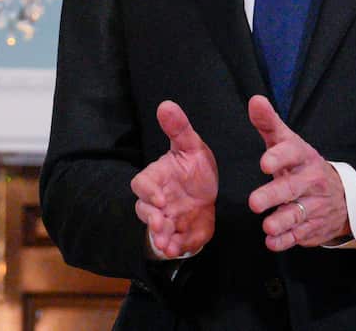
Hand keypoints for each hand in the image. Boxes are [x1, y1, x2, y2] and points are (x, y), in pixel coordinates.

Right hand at [130, 100, 217, 258]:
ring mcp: (167, 219)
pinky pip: (174, 244)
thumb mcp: (191, 146)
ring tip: (167, 245)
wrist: (213, 193)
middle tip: (161, 225)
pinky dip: (176, 248)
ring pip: (156, 231)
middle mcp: (158, 201)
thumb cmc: (195, 167)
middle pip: (145, 211)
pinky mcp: (180, 235)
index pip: (142, 184)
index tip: (160, 198)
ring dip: (160, 238)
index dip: (148, 192)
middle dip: (151, 220)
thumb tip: (166, 104)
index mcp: (157, 178)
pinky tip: (179, 250)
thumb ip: (179, 128)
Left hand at [246, 95, 350, 250]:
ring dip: (281, 221)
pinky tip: (272, 241)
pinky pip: (298, 236)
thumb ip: (269, 123)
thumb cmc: (303, 165)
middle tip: (254, 202)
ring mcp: (313, 206)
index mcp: (304, 157)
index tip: (264, 162)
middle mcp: (311, 181)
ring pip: (296, 214)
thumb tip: (255, 101)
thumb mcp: (289, 142)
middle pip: (292, 188)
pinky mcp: (312, 227)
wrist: (341, 196)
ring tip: (267, 226)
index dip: (279, 157)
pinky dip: (285, 241)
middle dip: (274, 195)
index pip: (292, 153)